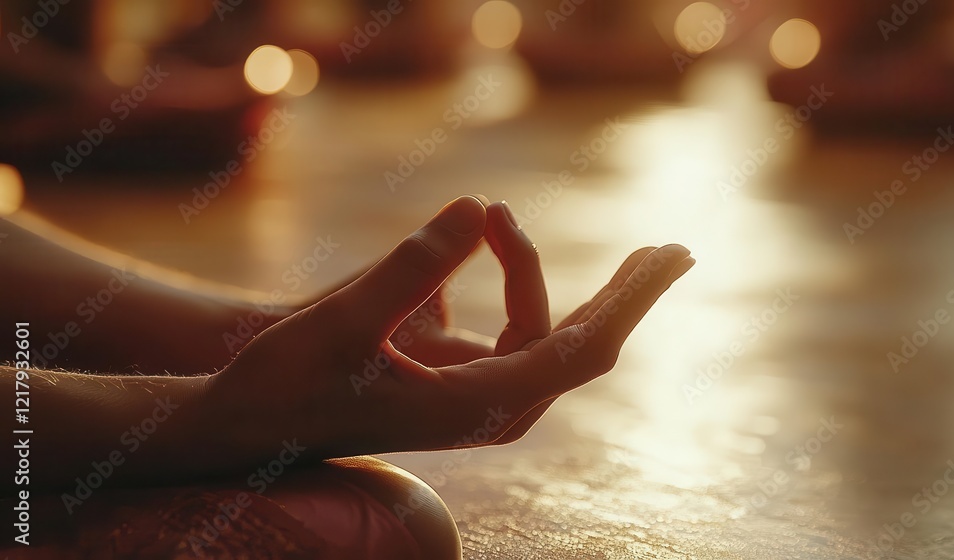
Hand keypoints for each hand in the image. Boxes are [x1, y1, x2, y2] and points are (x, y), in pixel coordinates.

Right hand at [205, 196, 694, 460]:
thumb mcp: (342, 321)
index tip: (670, 255)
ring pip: (544, 338)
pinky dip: (516, 287)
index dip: (632, 301)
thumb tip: (477, 202)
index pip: (581, 351)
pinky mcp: (454, 383)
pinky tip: (496, 238)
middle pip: (582, 349)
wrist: (247, 426)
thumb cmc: (285, 383)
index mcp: (472, 405)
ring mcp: (473, 399)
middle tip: (670, 248)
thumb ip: (410, 266)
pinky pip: (512, 335)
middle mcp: (486, 409)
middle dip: (625, 297)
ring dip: (545, 276)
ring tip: (510, 214)